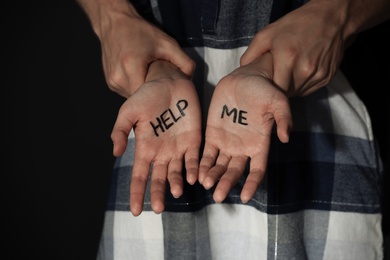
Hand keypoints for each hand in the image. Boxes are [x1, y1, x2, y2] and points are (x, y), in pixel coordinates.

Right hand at [95, 1, 194, 96]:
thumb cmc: (139, 31)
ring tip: (150, 76)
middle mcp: (118, 78)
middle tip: (161, 81)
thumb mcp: (167, 43)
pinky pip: (128, 92)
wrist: (114, 23)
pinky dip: (137, 87)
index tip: (168, 90)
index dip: (160, 96)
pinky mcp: (111, 83)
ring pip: (134, 97)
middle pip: (142, 98)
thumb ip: (184, 62)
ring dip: (144, 91)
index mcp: (131, 67)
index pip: (148, 96)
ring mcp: (113, 82)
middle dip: (154, 93)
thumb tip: (190, 80)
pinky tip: (141, 75)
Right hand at [111, 61, 201, 215]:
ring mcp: (178, 148)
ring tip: (176, 192)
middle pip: (159, 179)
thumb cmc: (147, 96)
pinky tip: (195, 178)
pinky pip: (195, 160)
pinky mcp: (194, 141)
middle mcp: (161, 153)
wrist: (170, 82)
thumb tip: (115, 152)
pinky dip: (195, 170)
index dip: (137, 193)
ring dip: (177, 183)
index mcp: (145, 149)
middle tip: (159, 208)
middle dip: (158, 194)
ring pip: (178, 173)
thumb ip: (120, 130)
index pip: (139, 176)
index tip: (135, 211)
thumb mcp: (129, 111)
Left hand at [199, 53, 291, 202]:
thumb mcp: (278, 101)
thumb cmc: (264, 90)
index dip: (252, 184)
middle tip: (217, 196)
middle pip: (234, 172)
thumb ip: (283, 118)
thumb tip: (285, 138)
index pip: (257, 170)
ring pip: (218, 166)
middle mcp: (242, 149)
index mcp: (259, 145)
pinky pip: (206, 153)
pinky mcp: (212, 135)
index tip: (244, 197)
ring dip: (212, 176)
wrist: (245, 78)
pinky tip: (195, 173)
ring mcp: (226, 143)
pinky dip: (201, 164)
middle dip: (226, 184)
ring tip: (205, 184)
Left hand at [241, 0, 346, 95]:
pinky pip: (308, 90)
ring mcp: (318, 75)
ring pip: (297, 93)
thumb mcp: (267, 34)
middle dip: (278, 87)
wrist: (332, 19)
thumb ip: (251, 55)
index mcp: (287, 58)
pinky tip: (300, 71)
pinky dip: (302, 84)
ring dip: (290, 87)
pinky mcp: (327, 78)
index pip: (273, 90)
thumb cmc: (296, 25)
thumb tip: (243, 72)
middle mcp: (304, 70)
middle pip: (285, 93)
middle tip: (276, 75)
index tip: (265, 85)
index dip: (268, 90)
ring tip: (289, 71)